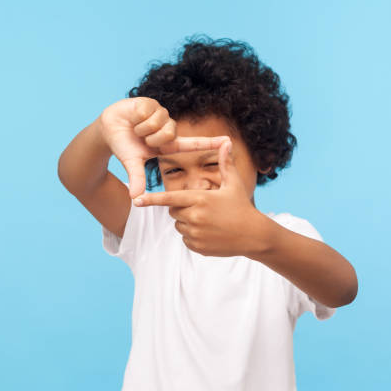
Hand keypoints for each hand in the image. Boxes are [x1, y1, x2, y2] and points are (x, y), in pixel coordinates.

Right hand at [99, 97, 230, 198]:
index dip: (210, 143)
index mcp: (168, 144)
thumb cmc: (123, 146)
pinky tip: (133, 117)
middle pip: (170, 133)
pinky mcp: (152, 103)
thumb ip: (137, 178)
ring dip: (144, 128)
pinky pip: (150, 111)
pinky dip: (138, 117)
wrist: (108, 129)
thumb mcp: (132, 162)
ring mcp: (161, 115)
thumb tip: (134, 198)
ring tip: (136, 127)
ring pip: (160, 122)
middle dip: (152, 137)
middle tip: (142, 138)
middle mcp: (168, 129)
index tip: (228, 142)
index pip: (193, 143)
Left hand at [134, 139, 263, 256]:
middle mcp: (194, 217)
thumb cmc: (242, 207)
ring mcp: (195, 234)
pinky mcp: (197, 247)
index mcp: (200, 199)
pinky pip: (186, 240)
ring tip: (209, 221)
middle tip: (202, 208)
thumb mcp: (233, 184)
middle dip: (182, 209)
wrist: (254, 235)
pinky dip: (193, 237)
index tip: (136, 200)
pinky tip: (210, 234)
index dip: (152, 199)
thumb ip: (225, 164)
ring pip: (179, 226)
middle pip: (173, 211)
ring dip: (187, 223)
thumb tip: (227, 142)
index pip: (169, 199)